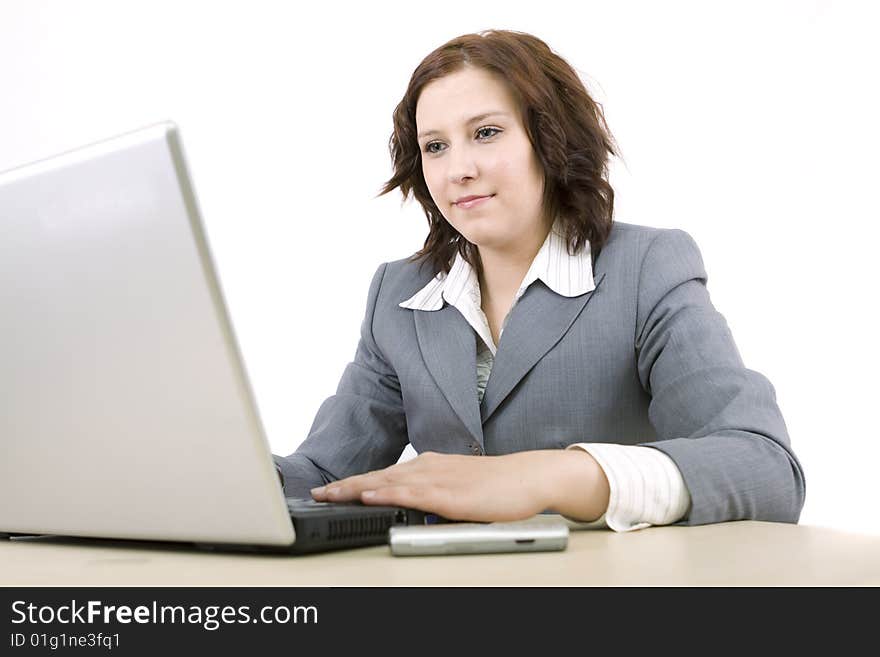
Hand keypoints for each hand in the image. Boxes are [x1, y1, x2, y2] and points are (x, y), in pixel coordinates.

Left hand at [310, 449, 608, 522]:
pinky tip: (371, 496)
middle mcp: (428, 467)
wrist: (529, 477)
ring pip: (389, 482)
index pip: (384, 475)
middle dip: (345, 485)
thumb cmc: (497, 484)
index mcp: (429, 466)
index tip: (329, 489)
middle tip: (316, 493)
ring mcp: (438, 479)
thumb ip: (432, 494)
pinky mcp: (451, 494)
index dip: (355, 482)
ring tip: (331, 494)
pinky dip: (388, 494)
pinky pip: (413, 493)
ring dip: (357, 488)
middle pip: (378, 476)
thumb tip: (410, 506)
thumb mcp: (457, 488)